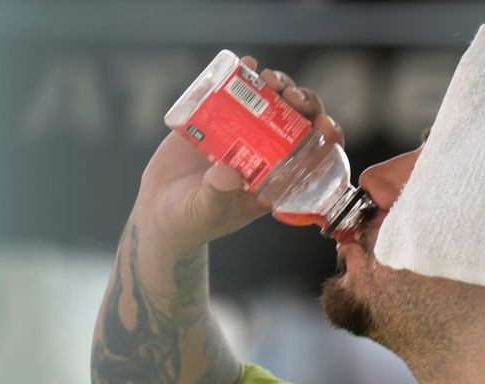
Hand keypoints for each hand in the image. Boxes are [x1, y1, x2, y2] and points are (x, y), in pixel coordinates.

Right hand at [132, 56, 344, 254]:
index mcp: (277, 179)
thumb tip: (228, 174)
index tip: (324, 126)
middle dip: (304, 104)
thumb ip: (217, 196)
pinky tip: (248, 64)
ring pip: (273, 103)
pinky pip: (237, 92)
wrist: (157, 208)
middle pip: (299, 122)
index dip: (327, 140)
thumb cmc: (190, 219)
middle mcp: (267, 153)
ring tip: (270, 80)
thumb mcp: (205, 211)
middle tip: (293, 97)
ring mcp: (244, 132)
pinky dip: (245, 75)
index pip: (315, 157)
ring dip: (279, 86)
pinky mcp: (218, 117)